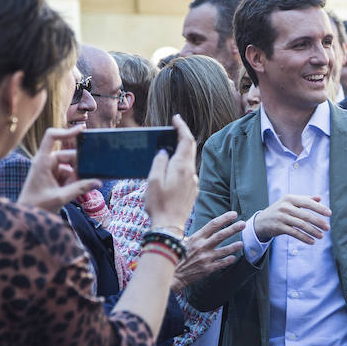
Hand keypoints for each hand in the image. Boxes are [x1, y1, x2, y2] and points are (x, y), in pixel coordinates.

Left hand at [18, 126, 99, 211]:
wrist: (27, 216)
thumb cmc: (37, 205)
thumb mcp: (60, 197)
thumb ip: (80, 188)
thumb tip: (98, 181)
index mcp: (42, 161)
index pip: (51, 137)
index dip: (66, 131)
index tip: (82, 130)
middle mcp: (46, 162)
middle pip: (69, 155)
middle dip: (79, 167)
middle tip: (89, 177)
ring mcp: (50, 169)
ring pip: (71, 167)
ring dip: (76, 178)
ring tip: (73, 191)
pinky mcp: (54, 177)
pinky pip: (70, 175)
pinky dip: (74, 183)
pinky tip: (73, 192)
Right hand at [145, 114, 198, 228]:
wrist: (170, 227)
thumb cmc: (159, 204)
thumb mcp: (153, 180)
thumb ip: (159, 162)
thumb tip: (164, 151)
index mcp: (182, 167)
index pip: (186, 140)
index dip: (182, 127)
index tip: (176, 118)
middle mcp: (191, 173)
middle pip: (190, 149)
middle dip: (182, 136)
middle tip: (173, 128)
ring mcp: (193, 182)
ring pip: (189, 161)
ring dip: (181, 151)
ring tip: (169, 147)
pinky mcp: (192, 191)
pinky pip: (187, 172)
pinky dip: (181, 164)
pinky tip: (171, 168)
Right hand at [173, 211, 245, 288]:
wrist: (173, 274)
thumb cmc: (179, 255)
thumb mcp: (186, 242)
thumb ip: (198, 236)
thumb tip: (209, 228)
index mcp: (197, 238)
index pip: (213, 224)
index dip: (224, 218)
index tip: (234, 214)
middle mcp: (202, 246)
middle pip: (221, 235)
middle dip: (233, 228)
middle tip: (243, 224)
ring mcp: (206, 258)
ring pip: (224, 250)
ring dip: (234, 246)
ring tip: (241, 243)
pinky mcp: (208, 268)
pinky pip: (221, 263)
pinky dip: (228, 260)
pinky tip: (233, 257)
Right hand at [253, 195, 330, 243]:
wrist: (261, 221)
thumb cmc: (280, 211)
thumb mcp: (290, 202)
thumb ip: (304, 200)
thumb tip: (319, 198)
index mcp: (290, 198)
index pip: (308, 202)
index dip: (319, 208)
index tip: (329, 214)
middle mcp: (285, 207)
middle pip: (306, 215)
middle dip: (318, 222)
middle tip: (328, 228)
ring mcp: (281, 217)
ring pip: (301, 225)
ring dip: (313, 231)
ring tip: (321, 236)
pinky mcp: (279, 227)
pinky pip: (295, 233)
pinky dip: (305, 238)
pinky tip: (312, 241)